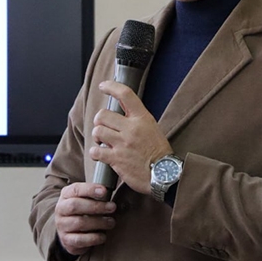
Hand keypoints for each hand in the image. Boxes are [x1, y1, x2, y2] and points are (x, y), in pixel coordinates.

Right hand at [54, 182, 116, 255]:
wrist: (71, 231)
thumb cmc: (84, 210)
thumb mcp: (87, 198)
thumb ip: (96, 194)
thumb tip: (112, 190)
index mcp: (66, 195)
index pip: (76, 189)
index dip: (90, 189)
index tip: (105, 191)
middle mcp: (61, 209)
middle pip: (75, 205)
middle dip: (96, 206)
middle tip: (112, 207)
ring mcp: (62, 225)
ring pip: (79, 223)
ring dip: (98, 222)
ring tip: (111, 222)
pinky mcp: (66, 240)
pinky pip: (80, 240)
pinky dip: (94, 238)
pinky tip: (103, 236)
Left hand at [90, 80, 172, 194]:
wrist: (165, 174)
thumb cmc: (159, 153)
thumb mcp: (153, 128)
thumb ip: (137, 120)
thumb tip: (121, 114)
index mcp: (142, 118)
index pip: (125, 95)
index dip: (111, 87)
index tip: (104, 86)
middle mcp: (131, 128)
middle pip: (102, 115)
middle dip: (100, 121)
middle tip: (104, 128)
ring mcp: (123, 144)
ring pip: (97, 131)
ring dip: (97, 137)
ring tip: (103, 142)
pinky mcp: (116, 159)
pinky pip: (96, 151)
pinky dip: (95, 153)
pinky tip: (101, 154)